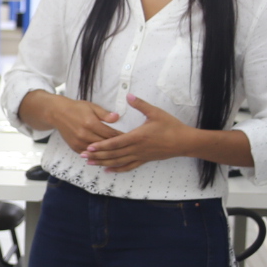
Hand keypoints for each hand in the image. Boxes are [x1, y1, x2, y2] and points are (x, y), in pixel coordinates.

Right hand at [25, 92, 120, 152]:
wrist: (57, 113)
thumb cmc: (76, 108)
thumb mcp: (92, 106)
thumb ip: (105, 114)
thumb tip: (117, 117)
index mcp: (91, 123)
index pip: (111, 134)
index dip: (122, 137)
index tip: (131, 139)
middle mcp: (84, 134)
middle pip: (106, 144)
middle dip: (117, 147)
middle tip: (128, 148)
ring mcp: (79, 142)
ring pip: (98, 152)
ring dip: (108, 154)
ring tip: (120, 155)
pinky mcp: (75, 147)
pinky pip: (89, 154)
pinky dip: (97, 156)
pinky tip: (105, 157)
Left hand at [81, 94, 195, 172]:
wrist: (184, 142)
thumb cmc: (171, 126)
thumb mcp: (156, 112)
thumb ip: (141, 105)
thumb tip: (129, 95)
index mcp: (138, 137)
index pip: (115, 142)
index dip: (101, 145)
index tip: (89, 146)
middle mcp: (137, 149)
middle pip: (113, 154)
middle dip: (97, 156)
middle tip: (83, 156)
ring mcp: (140, 156)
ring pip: (118, 162)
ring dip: (104, 163)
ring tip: (90, 164)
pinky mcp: (144, 160)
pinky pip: (128, 167)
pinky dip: (117, 169)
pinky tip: (107, 170)